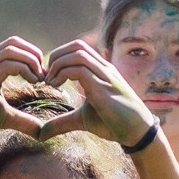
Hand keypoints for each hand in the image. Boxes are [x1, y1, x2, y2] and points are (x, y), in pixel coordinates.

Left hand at [40, 40, 157, 147]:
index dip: (59, 57)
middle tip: (45, 76)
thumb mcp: (81, 120)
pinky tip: (56, 87)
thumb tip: (42, 133)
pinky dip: (62, 73)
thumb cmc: (114, 123)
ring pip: (77, 53)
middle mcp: (103, 68)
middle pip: (77, 45)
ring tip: (50, 82)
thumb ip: (62, 122)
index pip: (78, 49)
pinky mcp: (102, 86)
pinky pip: (79, 69)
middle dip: (56, 56)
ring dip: (58, 64)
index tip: (48, 76)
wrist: (136, 132)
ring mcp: (104, 75)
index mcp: (100, 70)